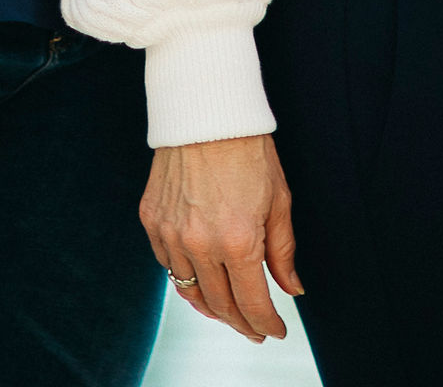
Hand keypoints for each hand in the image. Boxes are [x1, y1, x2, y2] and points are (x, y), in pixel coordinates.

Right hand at [142, 136, 300, 342]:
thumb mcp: (279, 200)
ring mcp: (170, 234)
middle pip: (220, 304)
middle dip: (241, 323)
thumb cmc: (248, 149)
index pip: (252, 302)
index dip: (266, 323)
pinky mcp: (152, 221)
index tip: (275, 331)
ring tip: (228, 312)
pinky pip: (167, 264)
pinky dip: (185, 277)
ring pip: (189, 290)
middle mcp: (199, 243)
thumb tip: (291, 288)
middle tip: (254, 330)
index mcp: (237, 240)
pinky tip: (200, 279)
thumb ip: (283, 251)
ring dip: (212, 307)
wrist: (206, 112)